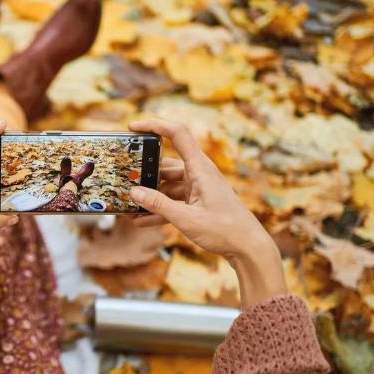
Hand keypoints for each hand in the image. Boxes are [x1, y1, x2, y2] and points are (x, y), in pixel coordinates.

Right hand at [128, 119, 285, 308]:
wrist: (249, 248)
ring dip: (150, 194)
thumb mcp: (187, 219)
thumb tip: (134, 192)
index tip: (133, 127)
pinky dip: (159, 208)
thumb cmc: (225, 230)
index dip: (154, 125)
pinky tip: (142, 221)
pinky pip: (174, 200)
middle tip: (124, 177)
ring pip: (167, 184)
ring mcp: (198, 187)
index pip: (177, 134)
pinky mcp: (198, 201)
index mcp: (200, 168)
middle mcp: (199, 173)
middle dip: (145, 170)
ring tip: (130, 205)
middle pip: (166, 163)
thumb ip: (159, 205)